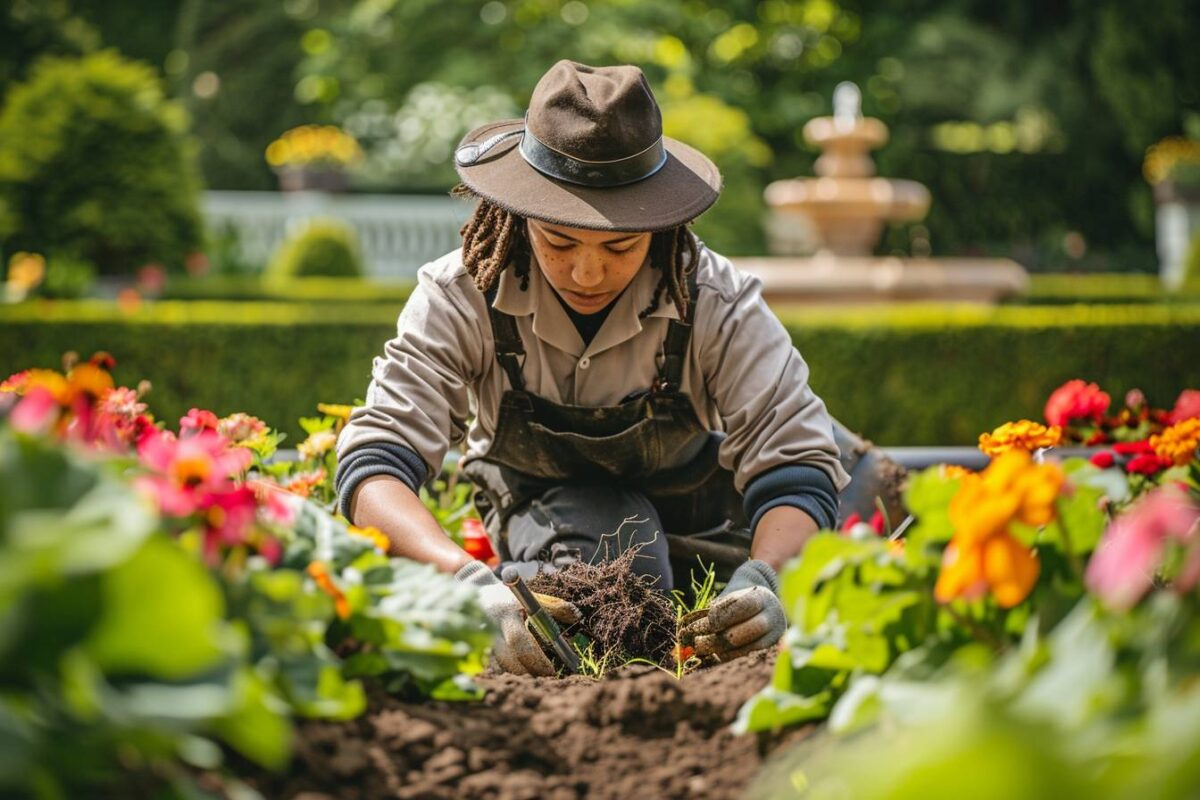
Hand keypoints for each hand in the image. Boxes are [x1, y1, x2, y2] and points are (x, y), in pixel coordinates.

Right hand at [455, 561, 579, 675]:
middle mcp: (489, 629)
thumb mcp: (528, 597)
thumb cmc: (508, 599)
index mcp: (505, 613)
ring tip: (535, 680)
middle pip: (509, 660)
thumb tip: (577, 615)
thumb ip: (553, 606)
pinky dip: (505, 677)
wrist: (475, 596)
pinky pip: (490, 671)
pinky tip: (517, 677)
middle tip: (547, 681)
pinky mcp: (474, 652)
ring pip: (499, 669)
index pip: (519, 641)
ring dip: (518, 677)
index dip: (536, 659)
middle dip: (530, 673)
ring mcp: (478, 642)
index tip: (552, 672)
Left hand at [680, 560, 785, 661]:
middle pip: (748, 629)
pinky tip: (714, 654)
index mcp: (762, 597)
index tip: (706, 621)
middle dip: (720, 637)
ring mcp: (774, 636)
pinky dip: (728, 656)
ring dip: (721, 650)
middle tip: (697, 641)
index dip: (723, 615)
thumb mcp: (729, 598)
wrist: (762, 606)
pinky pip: (747, 657)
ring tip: (701, 648)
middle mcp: (772, 616)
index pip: (744, 605)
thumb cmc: (737, 600)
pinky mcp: (769, 651)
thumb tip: (690, 629)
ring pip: (748, 647)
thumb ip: (716, 611)